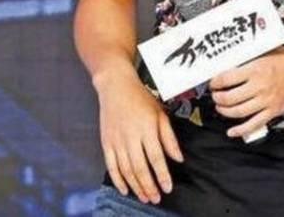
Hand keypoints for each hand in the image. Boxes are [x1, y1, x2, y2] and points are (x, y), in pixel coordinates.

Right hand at [95, 64, 183, 204]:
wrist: (115, 85)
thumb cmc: (140, 97)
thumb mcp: (160, 112)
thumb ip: (169, 136)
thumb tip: (178, 158)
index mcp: (147, 127)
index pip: (156, 157)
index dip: (162, 175)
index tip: (168, 187)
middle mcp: (131, 135)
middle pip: (140, 167)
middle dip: (149, 186)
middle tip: (156, 198)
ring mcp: (117, 140)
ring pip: (126, 170)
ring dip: (136, 186)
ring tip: (145, 197)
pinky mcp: (106, 142)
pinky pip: (111, 166)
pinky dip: (118, 180)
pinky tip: (125, 189)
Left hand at [210, 45, 283, 139]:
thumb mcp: (264, 51)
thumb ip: (247, 59)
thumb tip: (229, 65)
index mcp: (255, 69)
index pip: (226, 79)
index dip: (215, 82)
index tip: (212, 83)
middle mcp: (259, 86)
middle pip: (229, 98)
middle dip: (217, 98)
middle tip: (215, 96)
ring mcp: (266, 101)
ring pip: (238, 112)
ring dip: (225, 112)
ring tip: (221, 107)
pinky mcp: (273, 111)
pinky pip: (254, 124)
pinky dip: (241, 130)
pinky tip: (232, 131)